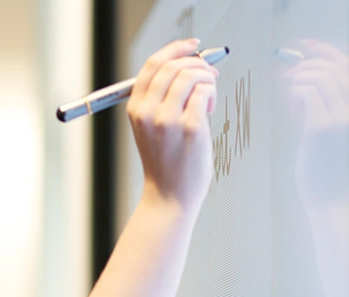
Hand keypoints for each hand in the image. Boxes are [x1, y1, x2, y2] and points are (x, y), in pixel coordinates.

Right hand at [128, 38, 217, 211]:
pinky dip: (211, 94)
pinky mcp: (191, 128)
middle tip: (209, 74)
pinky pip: (204, 92)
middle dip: (197, 63)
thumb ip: (160, 99)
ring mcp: (168, 120)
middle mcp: (148, 111)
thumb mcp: (150, 127)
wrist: (169, 197)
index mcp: (136, 108)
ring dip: (206, 79)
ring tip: (208, 97)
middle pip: (173, 66)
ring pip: (191, 75)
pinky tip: (210, 108)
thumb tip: (188, 67)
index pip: (153, 64)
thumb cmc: (166, 164)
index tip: (193, 46)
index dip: (175, 49)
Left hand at [283, 40, 348, 206]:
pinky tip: (292, 111)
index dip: (330, 52)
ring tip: (292, 98)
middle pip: (337, 67)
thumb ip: (337, 103)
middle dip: (309, 63)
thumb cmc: (332, 166)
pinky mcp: (321, 127)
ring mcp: (343, 118)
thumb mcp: (343, 131)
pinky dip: (294, 95)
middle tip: (289, 71)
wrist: (331, 198)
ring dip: (299, 81)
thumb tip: (311, 68)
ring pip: (319, 76)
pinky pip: (305, 92)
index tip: (307, 47)